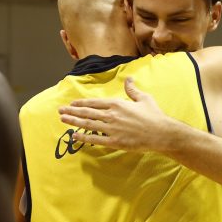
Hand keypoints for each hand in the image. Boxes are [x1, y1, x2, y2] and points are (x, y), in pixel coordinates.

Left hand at [58, 78, 172, 152]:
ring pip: (88, 124)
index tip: (72, 104)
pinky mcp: (115, 141)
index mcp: (118, 104)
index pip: (95, 103)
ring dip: (74, 122)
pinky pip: (95, 139)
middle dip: (72, 111)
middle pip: (88, 113)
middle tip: (60, 111)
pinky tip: (74, 135)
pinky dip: (83, 137)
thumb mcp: (144, 98)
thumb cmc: (154, 115)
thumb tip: (128, 79)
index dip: (82, 103)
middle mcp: (112, 115)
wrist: (162, 133)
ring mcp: (112, 129)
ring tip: (62, 120)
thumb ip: (132, 90)